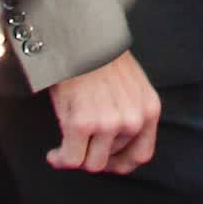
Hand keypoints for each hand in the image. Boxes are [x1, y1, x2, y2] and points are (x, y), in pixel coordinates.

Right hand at [47, 51, 161, 174]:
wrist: (80, 39)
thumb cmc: (100, 60)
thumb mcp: (131, 86)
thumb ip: (130, 114)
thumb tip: (114, 150)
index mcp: (149, 110)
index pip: (141, 155)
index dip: (121, 164)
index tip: (105, 163)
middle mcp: (133, 120)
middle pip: (112, 160)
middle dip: (93, 155)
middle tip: (80, 146)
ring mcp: (108, 123)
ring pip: (91, 164)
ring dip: (76, 157)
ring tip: (66, 147)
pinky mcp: (82, 124)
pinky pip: (71, 159)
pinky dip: (60, 159)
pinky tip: (54, 154)